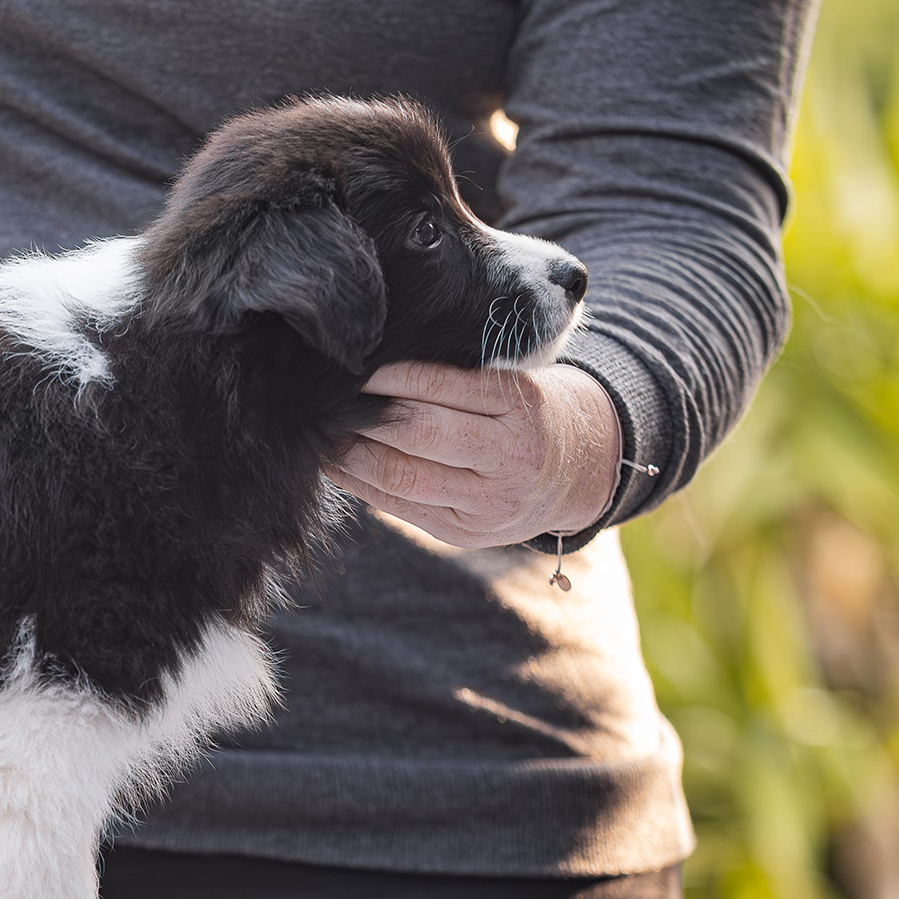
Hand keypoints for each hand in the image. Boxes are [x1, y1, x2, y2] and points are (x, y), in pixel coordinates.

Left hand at [324, 361, 621, 548]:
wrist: (579, 471)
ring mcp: (488, 502)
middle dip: (362, 416)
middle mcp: (510, 455)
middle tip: (323, 398)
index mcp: (521, 404)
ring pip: (403, 476)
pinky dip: (359, 484)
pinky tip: (334, 463)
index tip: (351, 365)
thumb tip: (369, 367)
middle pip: (418, 432)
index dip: (388, 376)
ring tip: (319, 432)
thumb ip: (457, 376)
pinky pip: (400, 507)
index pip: (442, 385)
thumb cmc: (526, 411)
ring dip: (349, 453)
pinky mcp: (466, 532)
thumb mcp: (512, 382)